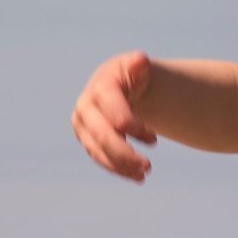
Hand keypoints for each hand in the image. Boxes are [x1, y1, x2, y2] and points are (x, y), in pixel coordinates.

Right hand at [70, 50, 157, 181]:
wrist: (118, 83)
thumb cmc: (132, 75)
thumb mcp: (137, 67)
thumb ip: (139, 65)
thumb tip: (140, 61)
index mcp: (100, 89)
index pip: (115, 115)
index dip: (134, 129)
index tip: (154, 139)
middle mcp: (85, 108)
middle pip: (104, 137)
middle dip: (126, 154)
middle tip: (148, 167)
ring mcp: (83, 126)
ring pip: (99, 151)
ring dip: (122, 166)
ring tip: (144, 174)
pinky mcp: (86, 140)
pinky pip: (100, 159)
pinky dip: (118, 169)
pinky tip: (136, 177)